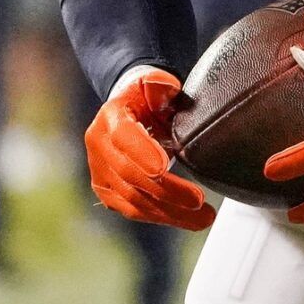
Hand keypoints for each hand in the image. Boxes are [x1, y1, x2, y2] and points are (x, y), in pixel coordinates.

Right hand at [85, 67, 214, 230]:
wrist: (127, 112)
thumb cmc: (145, 98)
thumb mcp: (153, 82)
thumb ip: (160, 85)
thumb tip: (168, 88)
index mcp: (110, 117)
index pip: (123, 137)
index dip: (142, 153)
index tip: (165, 167)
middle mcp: (99, 146)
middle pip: (130, 175)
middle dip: (167, 192)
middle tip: (199, 201)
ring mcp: (100, 172)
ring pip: (133, 200)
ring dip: (170, 213)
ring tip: (203, 219)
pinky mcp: (108, 192)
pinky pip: (133, 210)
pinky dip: (161, 217)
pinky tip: (185, 220)